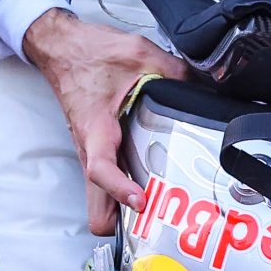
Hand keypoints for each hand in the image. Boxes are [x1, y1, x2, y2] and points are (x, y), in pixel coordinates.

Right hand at [20, 8, 184, 234]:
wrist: (62, 48)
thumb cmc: (89, 52)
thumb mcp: (138, 53)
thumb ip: (174, 71)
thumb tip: (208, 84)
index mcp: (97, 128)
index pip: (100, 169)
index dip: (119, 191)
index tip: (141, 201)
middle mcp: (90, 148)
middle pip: (96, 205)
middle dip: (120, 222)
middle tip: (158, 222)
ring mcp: (91, 152)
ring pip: (100, 198)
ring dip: (122, 210)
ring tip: (162, 210)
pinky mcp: (95, 149)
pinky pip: (107, 181)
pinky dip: (122, 191)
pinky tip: (152, 182)